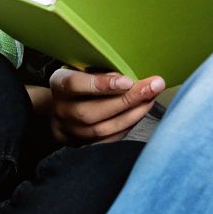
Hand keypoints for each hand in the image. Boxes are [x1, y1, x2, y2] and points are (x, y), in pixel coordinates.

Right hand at [45, 67, 162, 144]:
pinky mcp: (85, 144)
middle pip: (92, 112)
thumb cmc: (78, 83)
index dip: (101, 84)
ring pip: (103, 129)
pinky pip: (109, 139)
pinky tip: (142, 111)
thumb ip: (99, 71)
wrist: (61, 111)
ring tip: (152, 98)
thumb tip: (126, 77)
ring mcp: (73, 131)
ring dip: (133, 113)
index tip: (128, 81)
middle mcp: (63, 111)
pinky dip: (129, 125)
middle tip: (153, 87)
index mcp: (59, 85)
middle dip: (127, 100)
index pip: (75, 85)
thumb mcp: (82, 68)